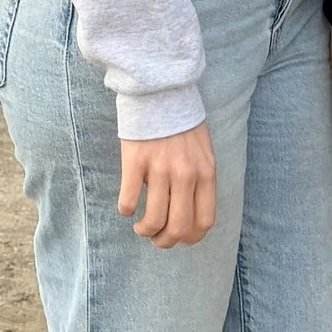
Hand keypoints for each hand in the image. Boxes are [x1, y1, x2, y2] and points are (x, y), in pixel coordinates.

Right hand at [118, 125, 217, 247]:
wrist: (160, 91)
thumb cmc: (181, 123)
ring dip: (145, 230)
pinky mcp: (135, 161)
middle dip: (166, 241)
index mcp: (206, 173)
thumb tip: (189, 213)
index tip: (179, 238)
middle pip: (179, 226)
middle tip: (156, 238)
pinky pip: (129, 200)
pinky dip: (126, 209)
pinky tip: (127, 206)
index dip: (191, 238)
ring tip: (140, 227)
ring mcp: (160, 168)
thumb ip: (200, 179)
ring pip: (154, 219)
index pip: (204, 221)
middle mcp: (185, 174)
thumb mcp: (203, 151)